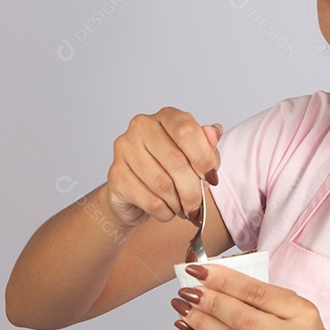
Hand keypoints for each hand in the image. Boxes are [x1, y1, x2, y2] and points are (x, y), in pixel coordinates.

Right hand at [105, 108, 222, 229]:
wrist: (133, 194)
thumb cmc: (168, 170)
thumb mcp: (194, 156)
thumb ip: (206, 145)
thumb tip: (214, 132)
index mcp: (166, 116)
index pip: (187, 131)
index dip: (204, 158)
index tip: (211, 178)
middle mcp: (142, 127)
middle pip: (176, 161)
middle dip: (193, 190)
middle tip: (198, 204)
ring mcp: (125, 149)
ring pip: (163, 184)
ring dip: (179, 203)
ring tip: (183, 208)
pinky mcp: (115, 175)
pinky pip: (150, 200)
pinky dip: (165, 212)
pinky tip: (167, 211)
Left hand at [170, 264, 329, 329]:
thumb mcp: (300, 312)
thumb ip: (266, 298)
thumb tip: (220, 281)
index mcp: (301, 313)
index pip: (256, 293)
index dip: (224, 280)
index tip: (201, 270)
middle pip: (241, 317)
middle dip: (209, 301)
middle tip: (187, 289)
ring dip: (202, 322)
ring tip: (183, 307)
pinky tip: (189, 329)